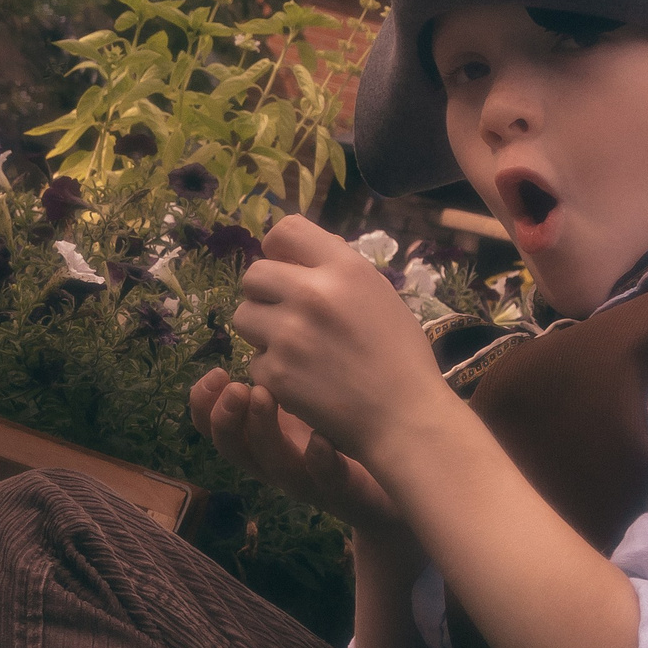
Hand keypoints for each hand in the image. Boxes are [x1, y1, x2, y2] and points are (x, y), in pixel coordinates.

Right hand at [186, 368, 404, 536]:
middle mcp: (277, 456)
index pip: (215, 421)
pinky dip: (320, 461)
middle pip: (233, 447)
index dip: (203, 402)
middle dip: (224, 417)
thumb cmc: (350, 421)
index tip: (215, 372)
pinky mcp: (345, 489)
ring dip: (263, 430)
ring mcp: (309, 476)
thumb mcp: (311, 386)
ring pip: (272, 464)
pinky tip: (321, 438)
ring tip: (264, 394)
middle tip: (236, 386)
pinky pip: (327, 480)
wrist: (401, 470)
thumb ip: (287, 357)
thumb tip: (264, 310)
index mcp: (263, 430)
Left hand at [228, 215, 451, 469]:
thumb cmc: (399, 355)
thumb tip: (294, 254)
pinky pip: (253, 359)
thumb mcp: (378, 294)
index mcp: (344, 268)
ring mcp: (289, 334)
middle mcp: (312, 293)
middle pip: (254, 275)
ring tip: (294, 348)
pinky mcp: (274, 372)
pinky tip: (301, 380)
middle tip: (287, 315)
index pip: (285, 230)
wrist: (404, 417)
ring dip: (262, 331)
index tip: (287, 268)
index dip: (279, 249)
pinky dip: (272, 371)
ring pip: (243, 316)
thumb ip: (337, 269)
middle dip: (265, 294)